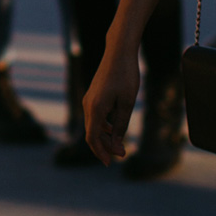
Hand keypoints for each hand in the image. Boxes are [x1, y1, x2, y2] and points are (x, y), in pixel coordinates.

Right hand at [82, 46, 140, 164]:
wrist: (119, 51)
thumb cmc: (126, 75)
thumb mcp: (127, 103)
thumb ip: (120, 125)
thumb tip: (117, 146)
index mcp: (95, 108)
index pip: (93, 138)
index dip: (101, 152)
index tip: (110, 163)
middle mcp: (88, 105)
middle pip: (92, 134)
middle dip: (105, 147)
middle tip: (122, 155)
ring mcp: (89, 100)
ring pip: (93, 126)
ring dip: (105, 138)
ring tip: (120, 145)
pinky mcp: (93, 96)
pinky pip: (95, 117)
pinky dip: (103, 127)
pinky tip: (114, 130)